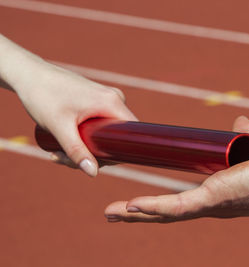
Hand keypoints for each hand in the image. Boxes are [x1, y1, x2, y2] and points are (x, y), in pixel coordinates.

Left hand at [16, 60, 136, 175]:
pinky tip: (64, 143)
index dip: (119, 153)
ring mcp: (106, 99)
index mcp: (112, 102)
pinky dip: (85, 137)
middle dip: (93, 154)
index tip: (95, 163)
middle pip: (117, 137)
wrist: (28, 73)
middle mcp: (114, 99)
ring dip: (85, 148)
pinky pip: (100, 125)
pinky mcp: (97, 101)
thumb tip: (93, 173)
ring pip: (106, 133)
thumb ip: (76, 151)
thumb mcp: (60, 127)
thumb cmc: (43, 95)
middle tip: (65, 159)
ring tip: (58, 152)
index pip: (131, 134)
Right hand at [104, 116, 248, 222]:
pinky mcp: (215, 199)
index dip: (162, 200)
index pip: (184, 200)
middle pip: (169, 212)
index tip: (144, 199)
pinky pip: (176, 207)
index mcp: (222, 194)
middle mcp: (214, 205)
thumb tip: (240, 122)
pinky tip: (128, 206)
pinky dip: (151, 207)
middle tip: (118, 212)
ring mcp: (213, 204)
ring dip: (137, 212)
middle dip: (142, 212)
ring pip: (166, 213)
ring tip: (112, 212)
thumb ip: (248, 135)